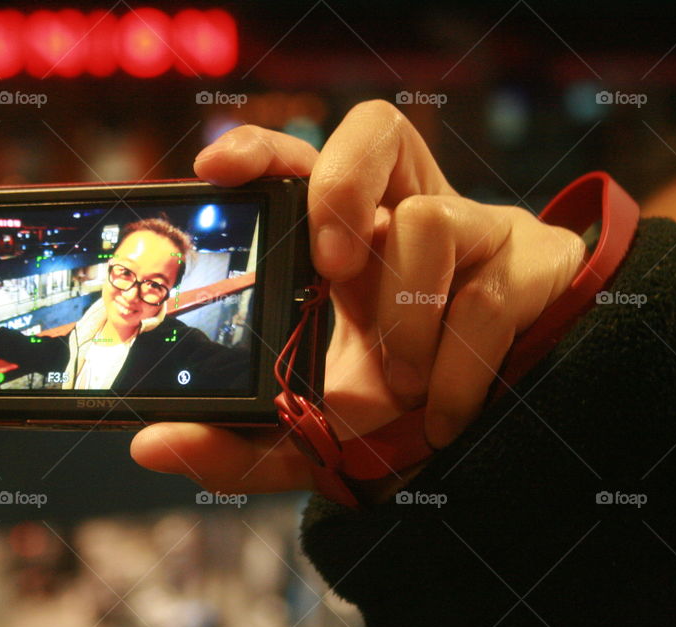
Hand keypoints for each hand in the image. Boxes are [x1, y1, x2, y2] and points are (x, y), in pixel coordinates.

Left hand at [131, 101, 585, 497]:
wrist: (500, 426)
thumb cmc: (393, 409)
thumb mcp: (307, 435)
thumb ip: (237, 444)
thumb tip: (149, 444)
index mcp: (338, 242)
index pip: (297, 162)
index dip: (260, 149)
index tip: (216, 170)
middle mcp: (400, 216)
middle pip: (370, 134)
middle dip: (340, 187)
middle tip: (330, 264)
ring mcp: (469, 231)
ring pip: (431, 219)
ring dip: (405, 318)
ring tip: (399, 384)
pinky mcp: (526, 265)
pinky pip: (486, 296)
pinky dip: (456, 368)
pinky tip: (442, 412)